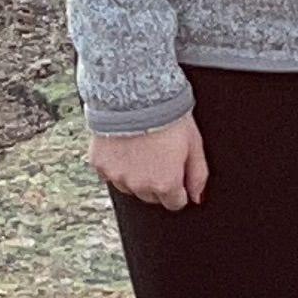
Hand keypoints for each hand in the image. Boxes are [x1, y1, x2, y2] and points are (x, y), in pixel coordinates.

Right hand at [89, 113, 206, 210]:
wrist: (134, 95)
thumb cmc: (167, 115)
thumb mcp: (194, 144)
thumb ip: (198, 175)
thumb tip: (197, 196)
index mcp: (165, 184)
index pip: (175, 203)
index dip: (178, 188)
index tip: (175, 172)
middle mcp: (140, 186)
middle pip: (151, 196)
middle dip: (157, 182)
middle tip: (159, 156)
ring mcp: (117, 176)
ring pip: (129, 187)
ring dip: (135, 175)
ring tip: (141, 148)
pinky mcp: (100, 164)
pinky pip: (109, 173)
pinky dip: (116, 164)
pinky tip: (124, 146)